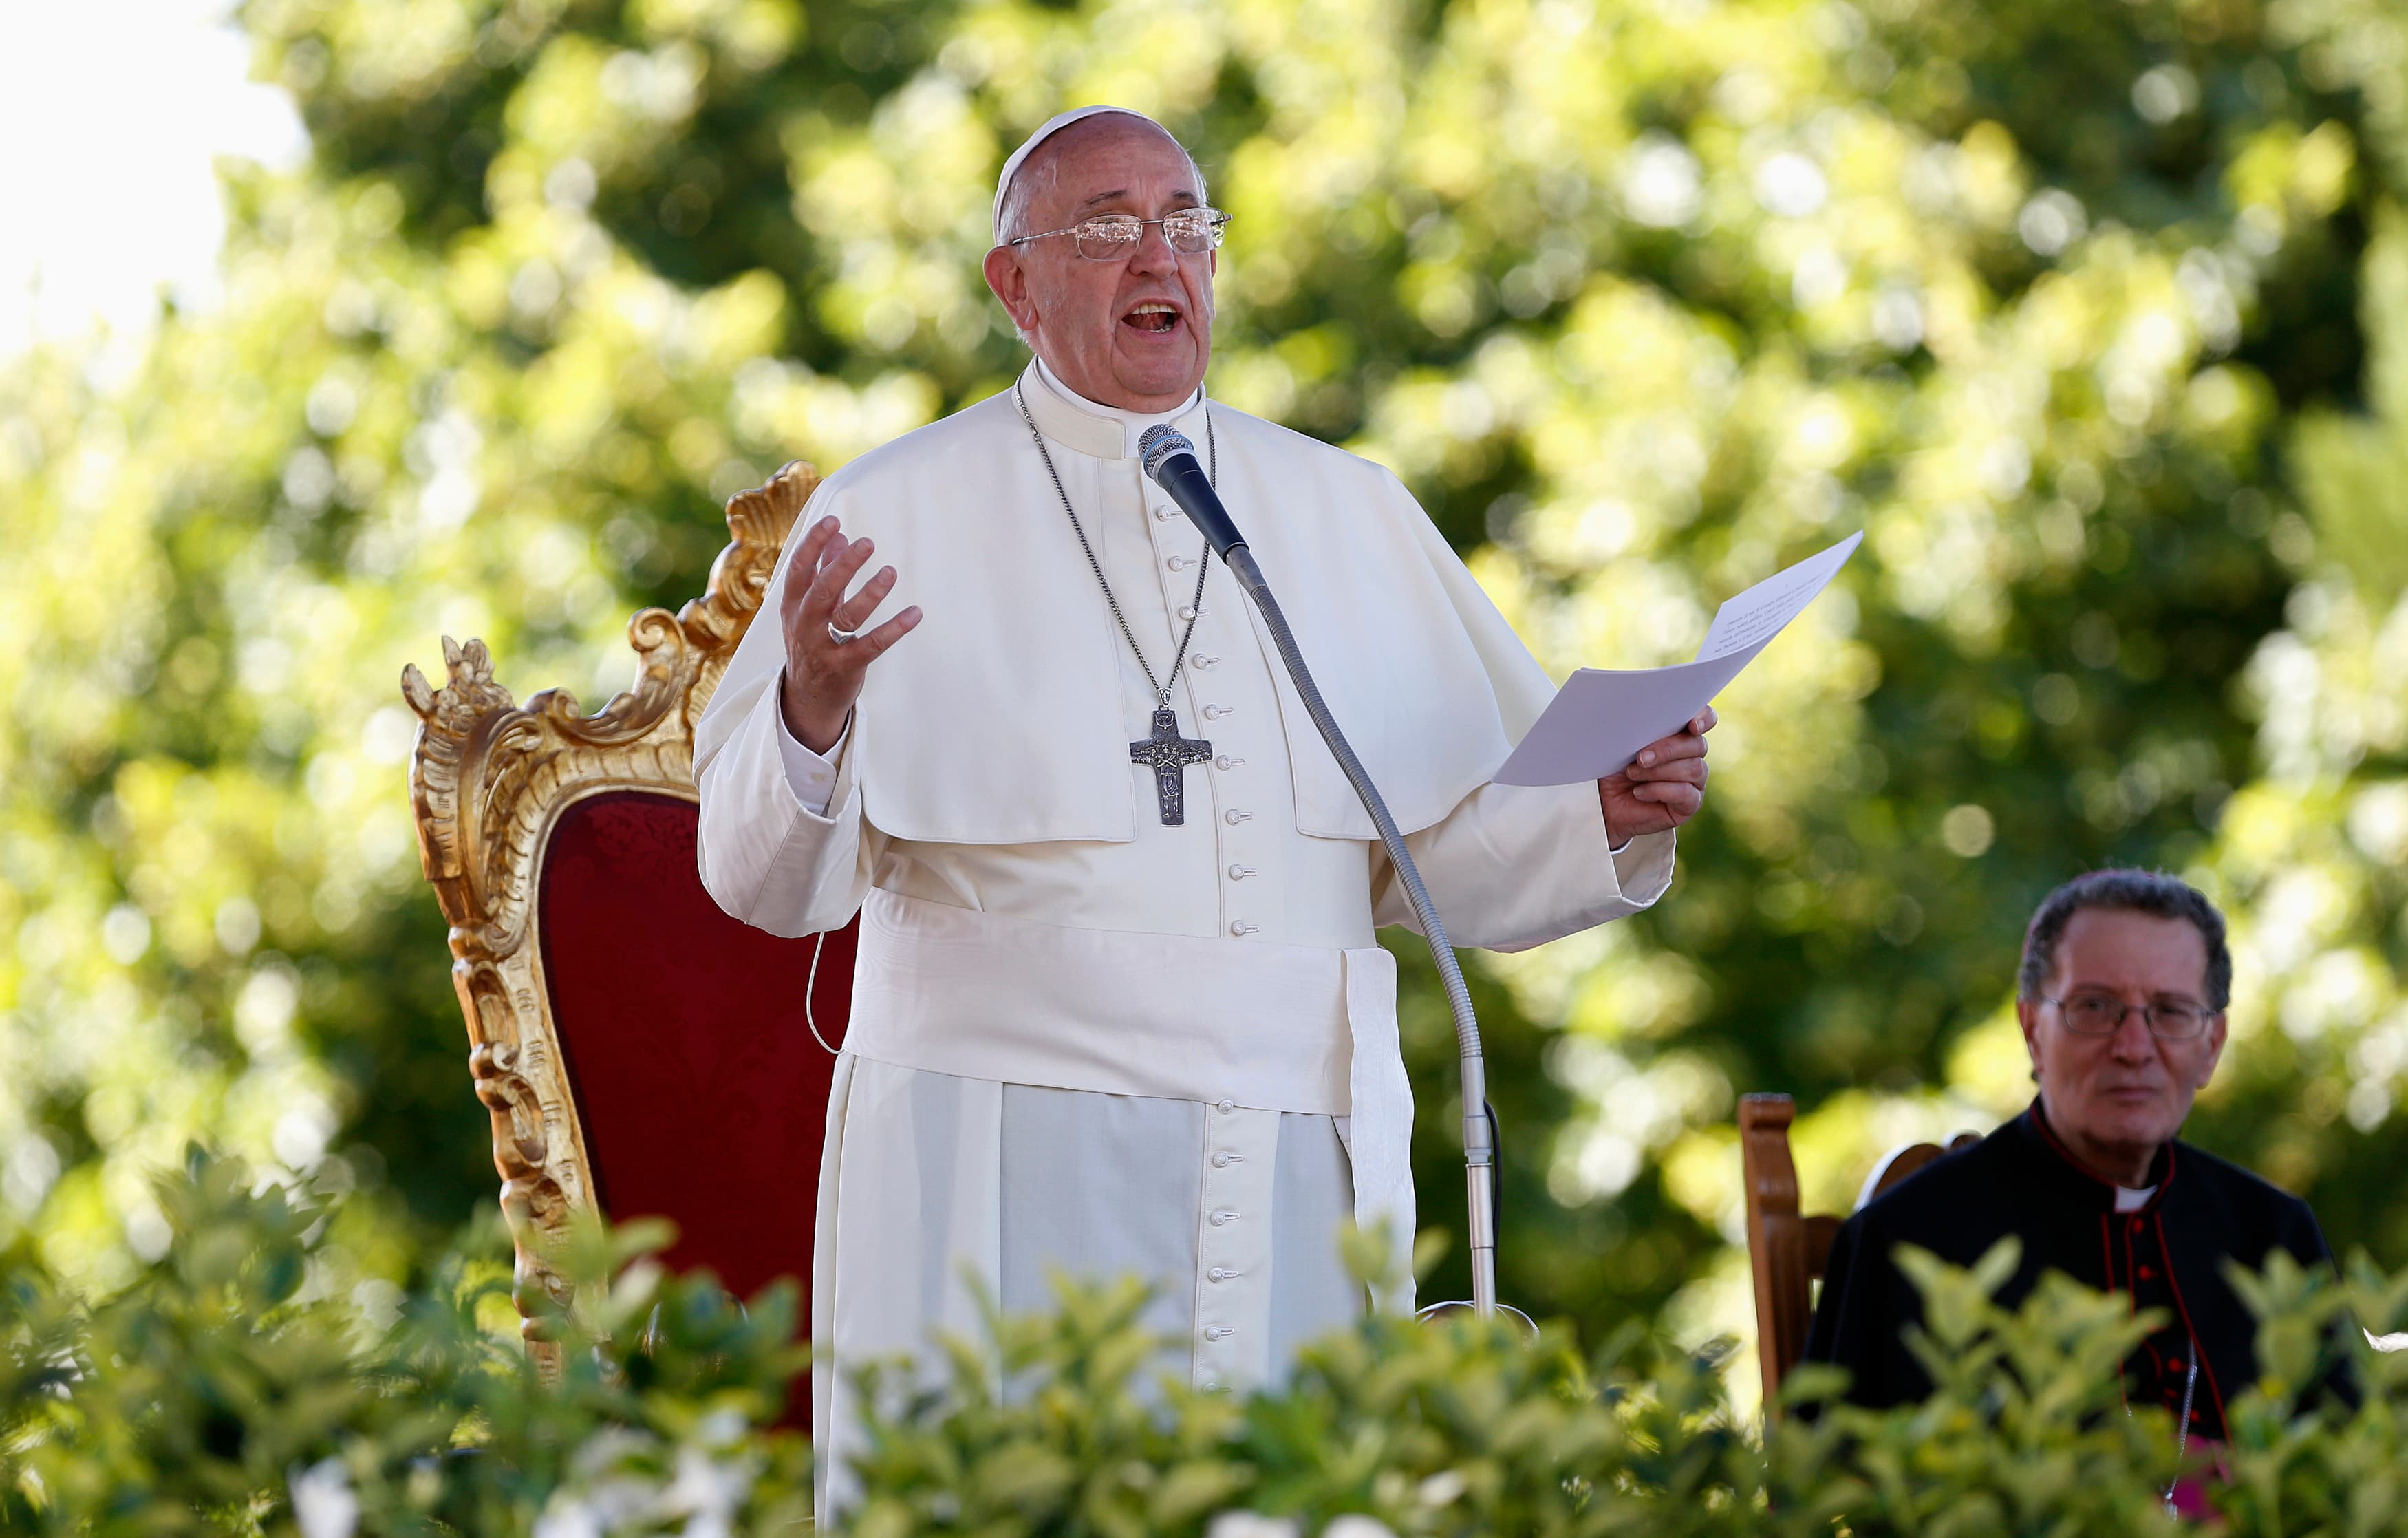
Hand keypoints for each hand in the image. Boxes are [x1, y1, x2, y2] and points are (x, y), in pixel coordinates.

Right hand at [778, 516, 922, 753]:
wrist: (807, 697)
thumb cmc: (812, 641)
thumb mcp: (810, 606)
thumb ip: (825, 571)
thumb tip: (839, 535)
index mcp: (793, 604)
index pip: (798, 568)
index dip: (813, 544)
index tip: (833, 521)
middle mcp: (804, 624)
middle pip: (822, 590)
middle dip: (844, 565)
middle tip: (868, 543)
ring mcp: (823, 647)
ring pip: (847, 617)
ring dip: (870, 593)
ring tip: (890, 572)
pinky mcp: (845, 667)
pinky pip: (872, 645)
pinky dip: (895, 628)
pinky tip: (915, 613)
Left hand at [1598, 707, 1714, 844]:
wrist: (1602, 801)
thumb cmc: (1614, 765)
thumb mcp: (1624, 742)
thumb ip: (1642, 726)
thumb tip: (1645, 715)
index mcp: (1680, 732)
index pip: (1706, 718)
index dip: (1704, 719)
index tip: (1692, 726)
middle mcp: (1692, 755)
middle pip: (1697, 745)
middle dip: (1667, 750)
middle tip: (1640, 758)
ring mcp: (1695, 780)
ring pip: (1694, 769)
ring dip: (1659, 771)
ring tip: (1632, 773)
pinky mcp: (1690, 803)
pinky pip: (1686, 794)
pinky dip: (1659, 791)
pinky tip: (1639, 792)